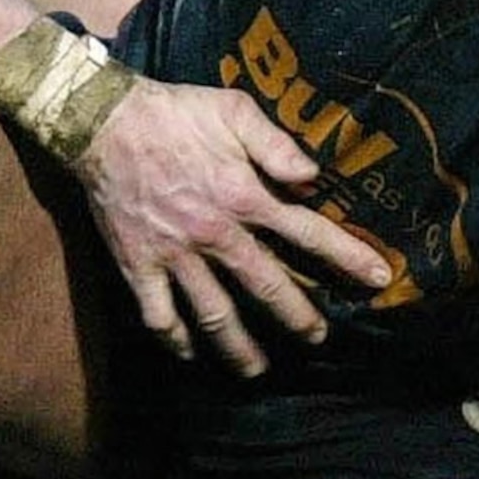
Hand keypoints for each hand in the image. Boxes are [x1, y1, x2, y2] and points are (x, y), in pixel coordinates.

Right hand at [70, 80, 391, 377]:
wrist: (100, 121)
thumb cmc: (172, 111)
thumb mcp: (233, 109)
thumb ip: (276, 144)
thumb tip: (314, 177)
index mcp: (244, 195)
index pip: (308, 233)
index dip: (347, 258)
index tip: (379, 280)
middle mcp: (215, 234)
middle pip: (267, 287)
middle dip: (298, 317)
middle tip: (318, 339)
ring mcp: (175, 255)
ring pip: (214, 314)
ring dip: (240, 348)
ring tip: (257, 370)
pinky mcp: (137, 265)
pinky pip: (158, 315)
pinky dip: (175, 340)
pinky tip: (189, 353)